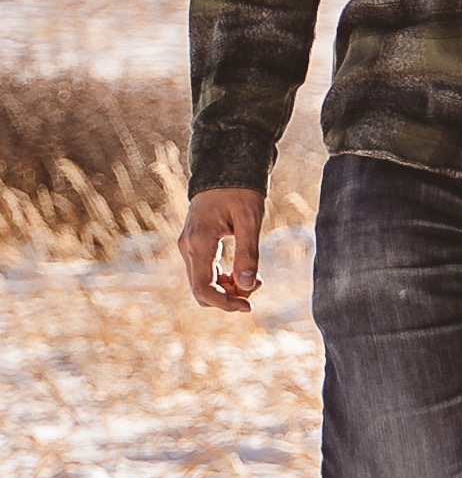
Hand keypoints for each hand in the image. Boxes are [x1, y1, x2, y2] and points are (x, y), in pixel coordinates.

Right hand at [178, 185, 264, 311]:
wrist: (224, 171)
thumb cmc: (240, 192)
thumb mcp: (251, 219)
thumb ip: (249, 252)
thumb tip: (248, 286)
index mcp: (198, 242)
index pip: (203, 287)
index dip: (224, 303)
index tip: (249, 306)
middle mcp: (187, 248)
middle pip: (201, 290)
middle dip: (228, 297)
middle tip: (257, 288)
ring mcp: (188, 248)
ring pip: (202, 283)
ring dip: (227, 289)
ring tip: (254, 279)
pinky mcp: (195, 247)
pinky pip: (205, 272)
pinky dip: (223, 279)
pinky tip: (243, 273)